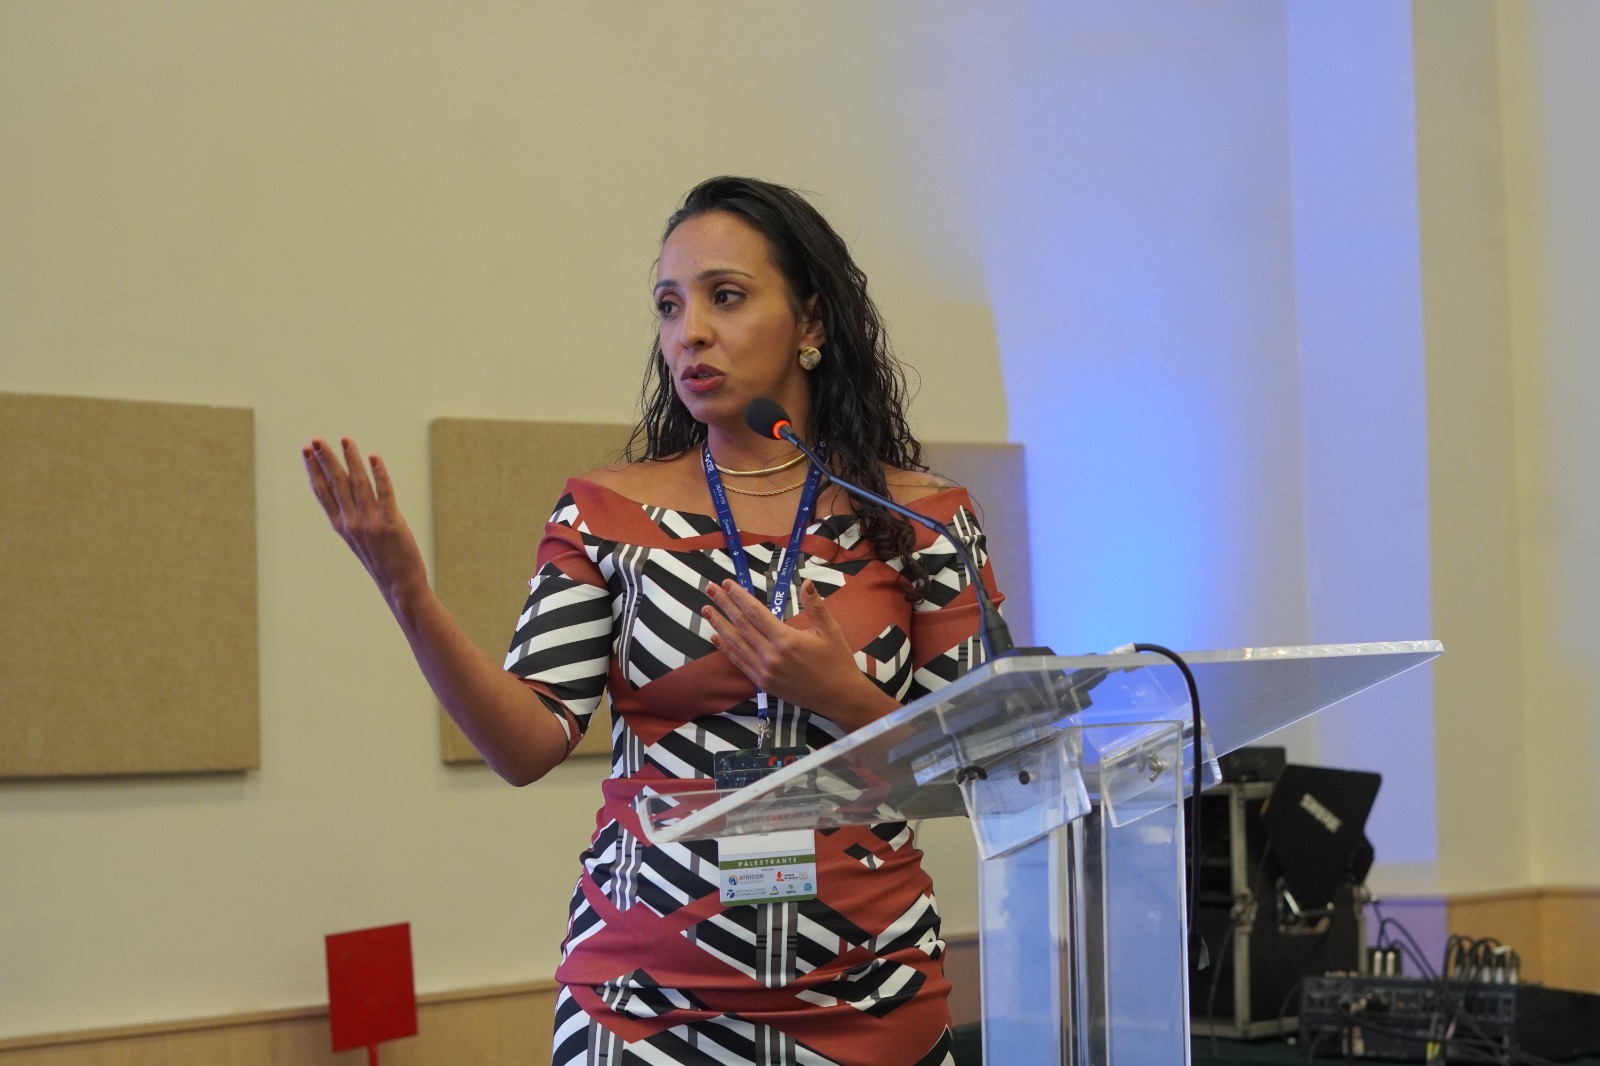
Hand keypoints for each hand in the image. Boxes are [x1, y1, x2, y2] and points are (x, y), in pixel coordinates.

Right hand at [302, 436, 428, 607]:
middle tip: (316, 438)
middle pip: (336, 483)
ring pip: (358, 483)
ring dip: (351, 459)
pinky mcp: (391, 523)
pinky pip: (385, 493)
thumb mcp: (358, 537)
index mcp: (341, 524)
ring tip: (345, 438)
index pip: (322, 491)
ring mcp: (370, 522)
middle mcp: (351, 522)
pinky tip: (374, 458)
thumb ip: (352, 514)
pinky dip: (379, 474)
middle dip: (325, 459)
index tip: (305, 450)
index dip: (313, 469)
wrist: (399, 585)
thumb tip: (349, 488)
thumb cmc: (381, 560)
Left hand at [703, 578, 896, 730]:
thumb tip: (806, 582)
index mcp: (786, 640)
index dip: (739, 597)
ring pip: (736, 644)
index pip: (756, 613)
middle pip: (741, 625)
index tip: (728, 584)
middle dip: (724, 605)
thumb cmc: (837, 661)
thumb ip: (815, 605)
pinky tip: (716, 637)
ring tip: (706, 610)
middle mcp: (771, 656)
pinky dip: (726, 649)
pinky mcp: (763, 684)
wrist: (839, 697)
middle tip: (710, 589)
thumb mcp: (830, 630)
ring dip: (719, 625)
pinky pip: (740, 663)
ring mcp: (764, 671)